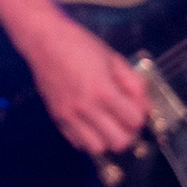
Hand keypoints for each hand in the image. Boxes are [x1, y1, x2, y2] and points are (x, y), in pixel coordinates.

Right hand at [14, 13, 148, 155]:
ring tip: (107, 124)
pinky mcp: (56, 116)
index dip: (140, 114)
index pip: (135, 120)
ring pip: (97, 148)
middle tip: (125, 119)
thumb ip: (133, 82)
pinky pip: (77, 142)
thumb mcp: (112, 57)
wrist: (42, 39)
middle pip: (119, 141)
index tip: (136, 107)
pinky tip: (90, 123)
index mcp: (102, 90)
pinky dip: (87, 137)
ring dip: (106, 138)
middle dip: (128, 132)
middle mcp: (86, 107)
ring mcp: (69, 114)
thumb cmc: (78, 44)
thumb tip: (144, 105)